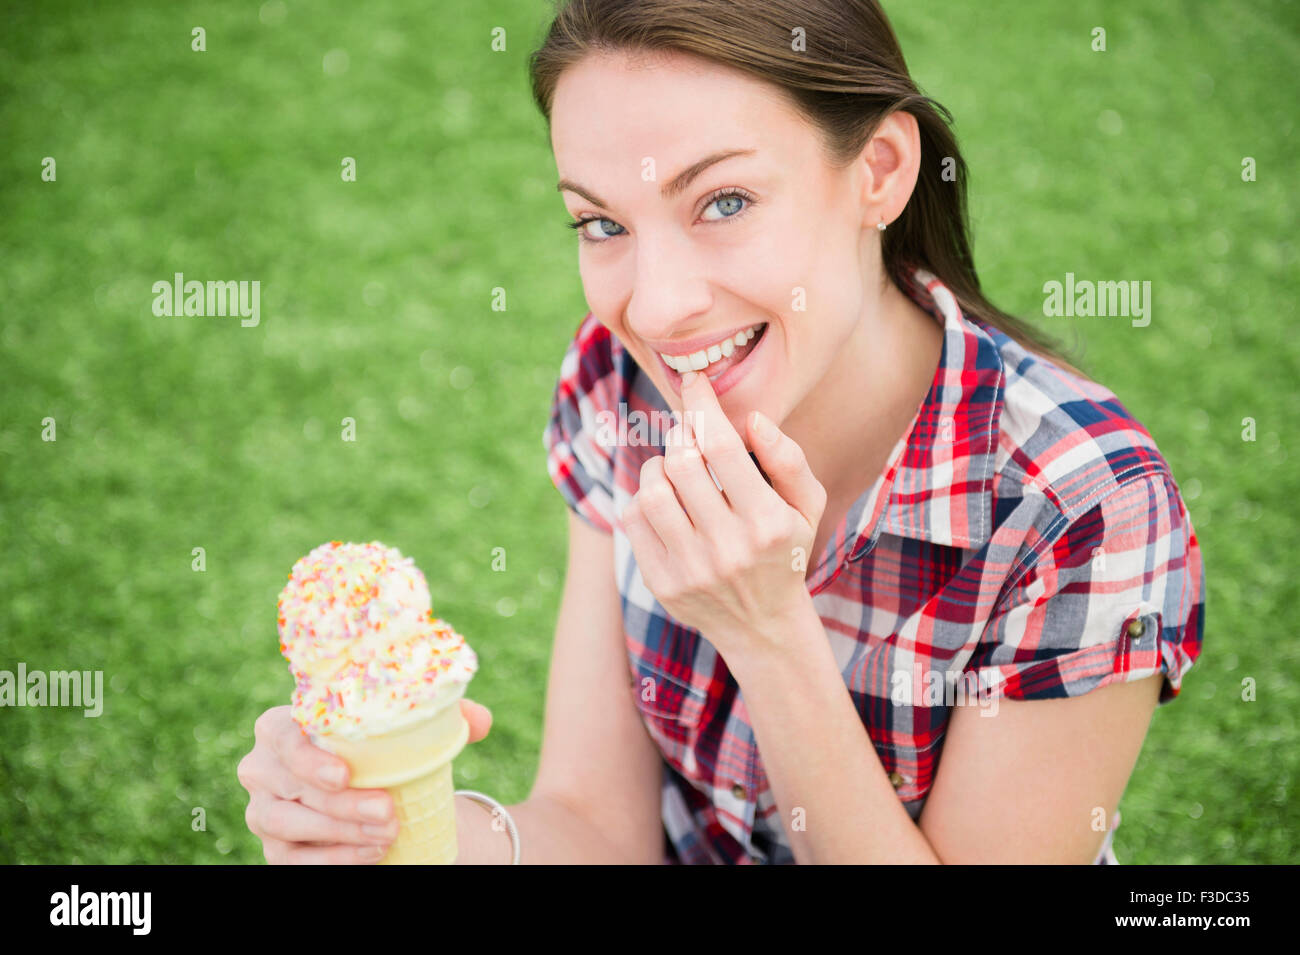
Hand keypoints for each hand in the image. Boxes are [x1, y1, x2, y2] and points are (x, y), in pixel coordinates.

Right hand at [237, 699, 491, 863]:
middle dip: (339, 802)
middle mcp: (262, 767)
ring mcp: (264, 810)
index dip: (307, 755)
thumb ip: (446, 718)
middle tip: (386, 810)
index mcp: (283, 725)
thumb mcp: (409, 728)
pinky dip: (334, 859)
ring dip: (339, 831)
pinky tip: (371, 855)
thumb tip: (481, 721)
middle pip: (289, 784)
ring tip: (386, 833)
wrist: (370, 790)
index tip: (345, 773)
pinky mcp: (276, 848)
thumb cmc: (383, 748)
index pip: (281, 734)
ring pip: (287, 823)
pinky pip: (294, 859)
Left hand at [619, 369, 826, 659]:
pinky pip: (634, 519)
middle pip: (682, 462)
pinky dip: (644, 496)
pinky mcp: (662, 583)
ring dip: (658, 464)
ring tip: (675, 465)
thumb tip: (754, 419)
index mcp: (767, 522)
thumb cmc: (784, 550)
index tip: (694, 382)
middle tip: (689, 431)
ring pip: (652, 490)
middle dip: (681, 434)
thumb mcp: (807, 506)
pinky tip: (663, 498)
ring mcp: (691, 569)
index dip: (703, 405)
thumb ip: (788, 459)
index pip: (723, 446)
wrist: (762, 625)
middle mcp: (728, 547)